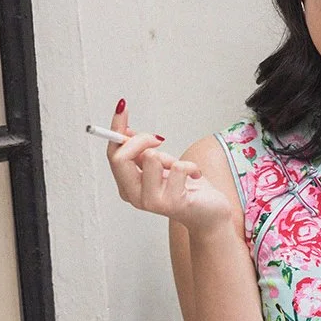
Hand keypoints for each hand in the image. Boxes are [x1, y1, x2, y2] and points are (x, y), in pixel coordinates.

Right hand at [106, 103, 235, 234]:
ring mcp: (152, 201)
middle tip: (158, 140)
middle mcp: (135, 196)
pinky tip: (194, 176)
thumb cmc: (185, 189)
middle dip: (141, 139)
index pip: (113, 154)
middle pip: (120, 157)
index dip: (116, 128)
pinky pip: (178, 167)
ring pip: (151, 158)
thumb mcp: (159, 165)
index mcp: (127, 186)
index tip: (123, 107)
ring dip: (169, 156)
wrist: (208, 213)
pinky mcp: (172, 202)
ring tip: (177, 167)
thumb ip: (140, 152)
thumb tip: (126, 131)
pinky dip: (190, 166)